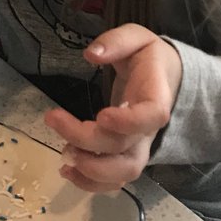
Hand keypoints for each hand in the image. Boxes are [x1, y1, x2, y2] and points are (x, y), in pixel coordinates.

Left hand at [43, 25, 182, 191]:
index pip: (152, 116)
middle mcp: (150, 129)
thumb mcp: (137, 37)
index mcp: (156, 95)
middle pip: (127, 149)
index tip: (101, 116)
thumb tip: (91, 54)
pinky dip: (92, 183)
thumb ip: (116, 42)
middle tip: (54, 120)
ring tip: (63, 155)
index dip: (129, 122)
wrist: (166, 77)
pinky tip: (67, 171)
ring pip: (124, 172)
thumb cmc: (148, 57)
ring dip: (92, 170)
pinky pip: (115, 179)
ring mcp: (140, 146)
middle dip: (88, 141)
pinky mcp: (127, 155)